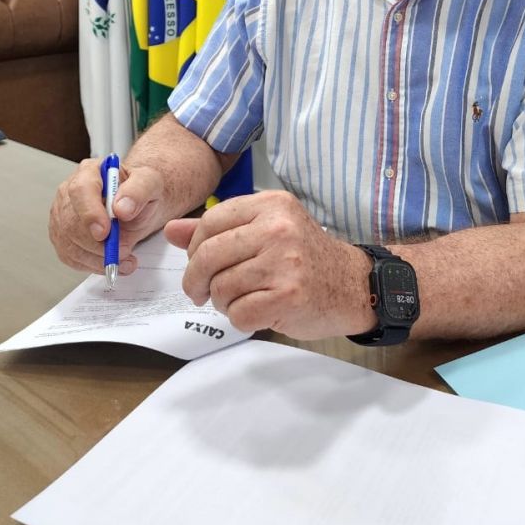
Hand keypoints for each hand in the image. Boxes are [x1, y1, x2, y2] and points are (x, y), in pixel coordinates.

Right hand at [49, 159, 166, 274]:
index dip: (90, 214)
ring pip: (69, 244)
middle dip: (98, 244)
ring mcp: (62, 215)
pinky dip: (93, 264)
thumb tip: (121, 208)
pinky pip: (71, 257)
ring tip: (124, 258)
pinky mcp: (62, 236)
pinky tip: (111, 262)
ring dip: (98, 258)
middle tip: (124, 250)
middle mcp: (70, 192)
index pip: (81, 190)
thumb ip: (138, 191)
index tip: (105, 232)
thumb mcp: (150, 183)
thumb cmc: (140, 191)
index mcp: (90, 171)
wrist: (137, 205)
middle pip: (71, 223)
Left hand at [165, 191, 375, 339]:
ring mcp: (285, 263)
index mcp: (271, 205)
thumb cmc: (305, 257)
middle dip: (196, 280)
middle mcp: (278, 229)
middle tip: (201, 292)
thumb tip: (171, 230)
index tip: (199, 263)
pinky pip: (239, 313)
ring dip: (222, 302)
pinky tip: (257, 311)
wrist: (353, 284)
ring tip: (240, 299)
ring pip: (221, 287)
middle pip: (208, 255)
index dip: (194, 247)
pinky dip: (240, 318)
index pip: (210, 221)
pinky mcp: (289, 296)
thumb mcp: (267, 231)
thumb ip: (219, 229)